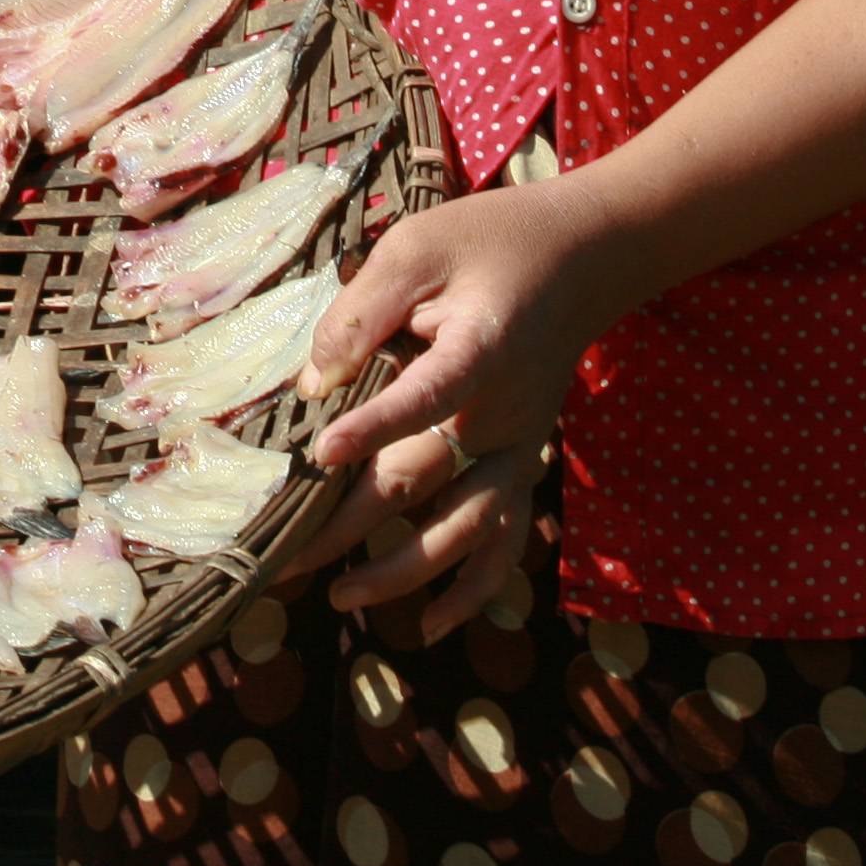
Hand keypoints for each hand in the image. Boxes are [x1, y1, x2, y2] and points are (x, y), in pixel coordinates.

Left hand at [282, 174, 645, 642]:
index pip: (424, 398)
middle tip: (285, 557)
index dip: (372, 427)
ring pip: (470, 529)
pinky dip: (475, 588)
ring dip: (407, 571)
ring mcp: (521, 446)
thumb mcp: (417, 246)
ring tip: (342, 594)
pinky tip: (432, 623)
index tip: (319, 454)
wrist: (580, 257)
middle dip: (352, 522)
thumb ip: (362, 311)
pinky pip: (506, 539)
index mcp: (480, 351)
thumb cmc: (487, 242)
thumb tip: (313, 383)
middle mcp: (506, 412)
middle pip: (427, 478)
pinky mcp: (524, 462)